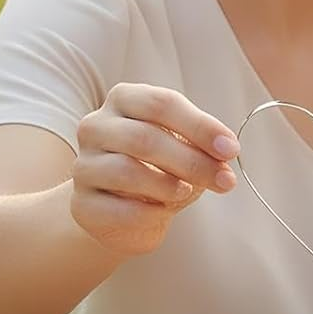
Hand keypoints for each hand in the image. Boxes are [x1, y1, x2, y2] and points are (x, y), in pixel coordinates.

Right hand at [71, 83, 238, 256]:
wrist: (124, 213)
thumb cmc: (160, 170)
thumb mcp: (185, 150)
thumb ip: (203, 146)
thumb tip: (226, 152)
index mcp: (125, 100)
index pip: (161, 103)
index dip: (201, 127)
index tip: (231, 150)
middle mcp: (96, 126)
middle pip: (144, 138)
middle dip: (193, 162)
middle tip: (225, 181)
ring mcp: (84, 164)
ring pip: (127, 171)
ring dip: (169, 186)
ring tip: (187, 193)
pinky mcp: (82, 202)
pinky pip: (119, 208)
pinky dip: (150, 213)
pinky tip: (162, 213)